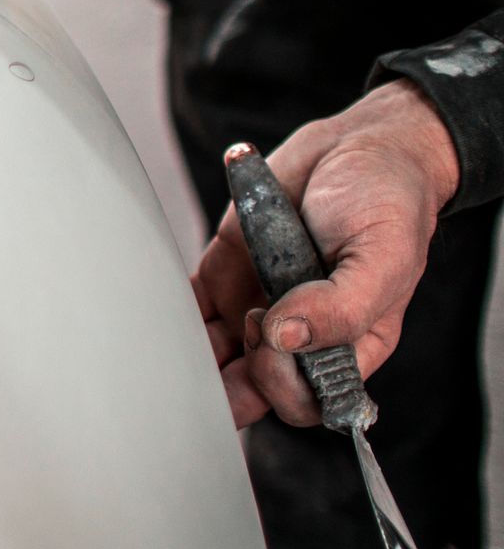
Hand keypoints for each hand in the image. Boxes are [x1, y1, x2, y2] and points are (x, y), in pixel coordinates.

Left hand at [193, 81, 461, 427]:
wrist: (356, 147)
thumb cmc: (385, 202)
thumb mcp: (382, 255)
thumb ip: (341, 307)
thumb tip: (285, 338)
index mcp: (346, 345)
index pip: (307, 400)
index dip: (280, 384)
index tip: (272, 333)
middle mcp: (297, 336)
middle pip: (251, 391)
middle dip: (230, 380)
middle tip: (240, 323)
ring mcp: (255, 307)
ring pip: (212, 361)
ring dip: (191, 358)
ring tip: (186, 329)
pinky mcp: (222, 277)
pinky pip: (188, 312)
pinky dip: (169, 317)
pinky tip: (162, 307)